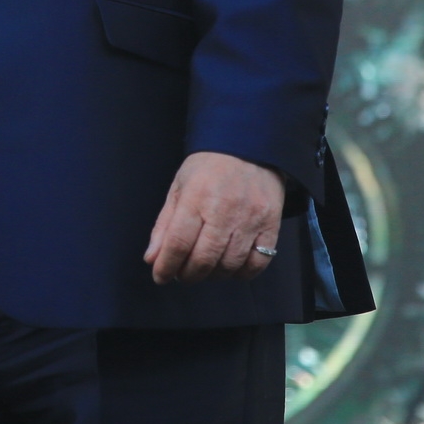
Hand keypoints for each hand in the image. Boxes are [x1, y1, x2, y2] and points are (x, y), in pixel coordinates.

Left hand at [144, 150, 283, 284]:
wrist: (248, 147)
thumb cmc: (208, 167)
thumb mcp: (179, 187)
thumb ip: (165, 224)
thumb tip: (152, 258)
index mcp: (196, 197)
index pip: (178, 243)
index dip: (166, 266)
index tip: (160, 276)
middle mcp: (224, 210)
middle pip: (204, 259)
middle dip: (188, 274)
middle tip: (183, 274)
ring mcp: (250, 219)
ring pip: (230, 265)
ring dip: (212, 275)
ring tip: (204, 269)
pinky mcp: (271, 224)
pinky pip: (258, 262)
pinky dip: (241, 273)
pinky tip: (230, 267)